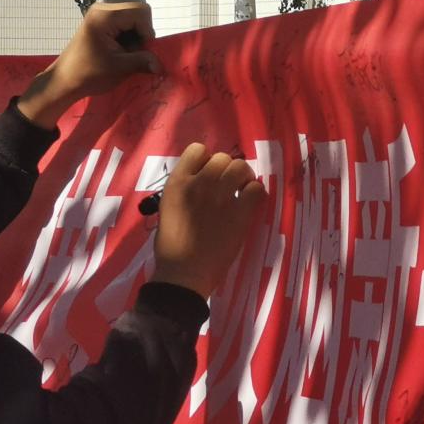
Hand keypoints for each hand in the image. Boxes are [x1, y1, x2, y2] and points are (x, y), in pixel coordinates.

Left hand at [16, 2, 161, 128]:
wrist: (65, 80)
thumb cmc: (88, 75)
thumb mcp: (118, 69)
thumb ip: (142, 61)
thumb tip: (161, 64)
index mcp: (105, 16)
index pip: (141, 12)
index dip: (147, 32)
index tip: (141, 52)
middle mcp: (103, 9)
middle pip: (138, 12)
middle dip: (142, 34)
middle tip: (132, 54)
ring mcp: (101, 14)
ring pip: (133, 19)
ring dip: (135, 37)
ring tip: (124, 55)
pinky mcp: (101, 22)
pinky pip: (124, 24)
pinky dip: (128, 37)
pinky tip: (120, 52)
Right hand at [150, 143, 266, 298]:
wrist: (183, 273)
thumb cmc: (170, 246)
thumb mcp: (168, 209)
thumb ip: (184, 191)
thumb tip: (200, 184)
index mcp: (177, 182)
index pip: (196, 150)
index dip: (206, 160)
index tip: (207, 175)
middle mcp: (199, 183)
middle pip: (222, 158)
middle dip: (226, 170)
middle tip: (228, 186)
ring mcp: (220, 197)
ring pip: (240, 167)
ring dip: (243, 177)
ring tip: (241, 191)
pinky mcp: (239, 213)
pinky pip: (256, 188)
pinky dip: (255, 192)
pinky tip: (249, 203)